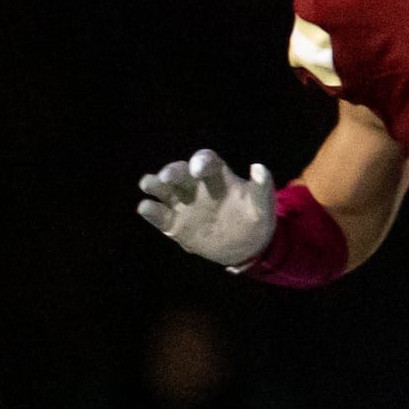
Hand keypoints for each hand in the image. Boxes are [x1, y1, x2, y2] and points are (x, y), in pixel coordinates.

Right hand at [136, 150, 275, 268]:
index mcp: (217, 177)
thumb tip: (259, 167)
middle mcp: (196, 186)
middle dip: (172, 172)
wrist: (246, 247)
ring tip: (147, 184)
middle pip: (180, 173)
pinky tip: (145, 207)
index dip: (200, 162)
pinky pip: (159, 216)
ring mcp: (183, 205)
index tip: (198, 170)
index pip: (205, 161)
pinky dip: (150, 211)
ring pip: (164, 190)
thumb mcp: (263, 205)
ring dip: (154, 184)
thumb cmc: (255, 219)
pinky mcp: (174, 225)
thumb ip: (261, 188)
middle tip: (166, 177)